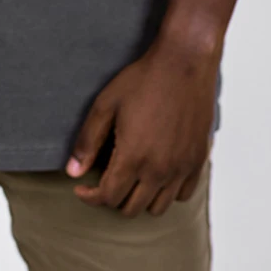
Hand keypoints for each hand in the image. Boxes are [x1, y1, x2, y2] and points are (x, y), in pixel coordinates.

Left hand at [66, 35, 218, 217]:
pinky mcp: (198, 160)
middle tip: (105, 180)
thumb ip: (88, 140)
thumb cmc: (144, 79)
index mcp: (133, 156)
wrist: (184, 63)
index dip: (90, 197)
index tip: (83, 189)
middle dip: (113, 198)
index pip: (108, 197)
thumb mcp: (106, 104)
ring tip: (131, 179)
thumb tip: (73, 172)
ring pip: (158, 207)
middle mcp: (159, 169)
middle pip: (131, 208)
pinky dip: (168, 192)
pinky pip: (183, 195)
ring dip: (140, 199)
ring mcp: (181, 167)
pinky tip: (157, 174)